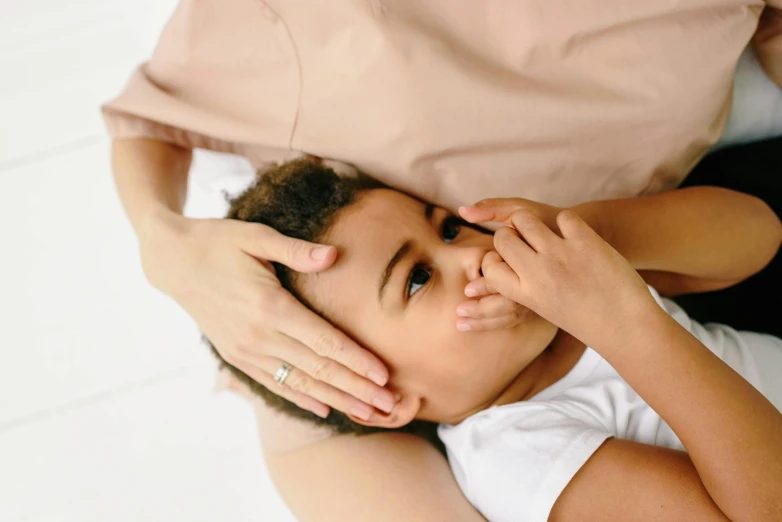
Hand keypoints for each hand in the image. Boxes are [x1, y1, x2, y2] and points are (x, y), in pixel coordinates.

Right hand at [140, 212, 396, 419]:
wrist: (172, 261)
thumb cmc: (219, 242)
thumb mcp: (255, 235)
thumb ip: (296, 249)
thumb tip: (333, 255)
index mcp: (269, 305)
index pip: (322, 340)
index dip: (355, 360)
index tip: (384, 375)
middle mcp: (258, 335)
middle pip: (318, 368)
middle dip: (356, 388)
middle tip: (389, 403)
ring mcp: (245, 349)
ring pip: (299, 382)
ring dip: (336, 399)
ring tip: (368, 413)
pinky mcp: (236, 356)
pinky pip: (274, 383)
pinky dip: (301, 397)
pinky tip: (325, 408)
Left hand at [453, 198, 564, 331]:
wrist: (586, 235)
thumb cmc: (545, 218)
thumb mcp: (520, 208)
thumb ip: (492, 208)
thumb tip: (462, 210)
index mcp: (532, 257)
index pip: (508, 274)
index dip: (487, 284)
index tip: (468, 290)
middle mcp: (537, 278)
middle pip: (510, 301)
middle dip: (484, 308)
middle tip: (460, 310)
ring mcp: (541, 293)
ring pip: (513, 314)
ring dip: (486, 320)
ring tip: (461, 324)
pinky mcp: (541, 303)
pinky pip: (517, 318)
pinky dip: (495, 322)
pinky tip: (474, 325)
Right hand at [480, 208, 657, 347]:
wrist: (625, 324)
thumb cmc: (582, 316)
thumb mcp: (542, 306)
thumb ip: (520, 283)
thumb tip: (496, 259)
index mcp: (524, 293)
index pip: (489, 265)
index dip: (495, 259)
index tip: (507, 261)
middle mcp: (538, 273)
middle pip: (502, 237)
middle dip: (510, 235)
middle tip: (526, 241)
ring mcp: (561, 255)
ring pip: (524, 219)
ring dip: (531, 221)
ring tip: (544, 232)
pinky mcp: (584, 241)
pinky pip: (563, 217)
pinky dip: (568, 223)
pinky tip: (574, 236)